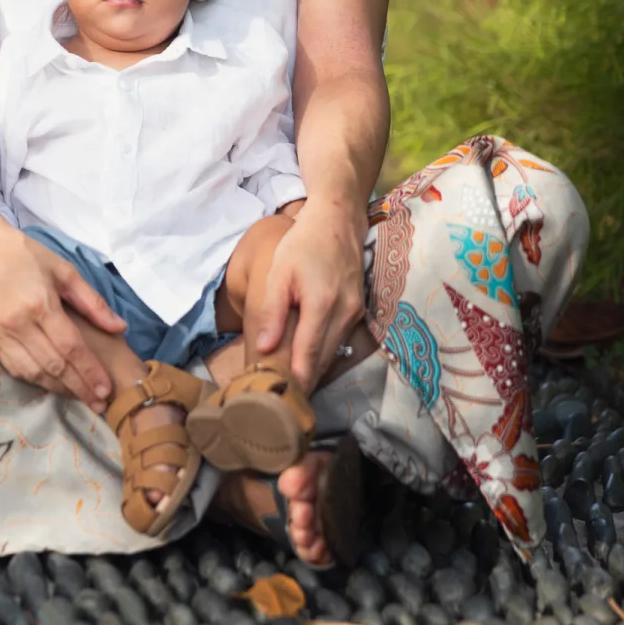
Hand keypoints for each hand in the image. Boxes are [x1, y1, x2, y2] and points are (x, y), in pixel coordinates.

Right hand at [0, 205, 126, 411]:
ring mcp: (0, 334)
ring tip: (80, 397)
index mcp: (40, 304)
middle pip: (54, 365)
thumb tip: (119, 328)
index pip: (71, 347)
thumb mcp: (62, 269)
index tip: (106, 389)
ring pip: (34, 372)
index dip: (90, 371)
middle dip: (79, 387)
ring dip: (59, 388)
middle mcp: (19, 324)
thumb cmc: (22, 253)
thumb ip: (91, 302)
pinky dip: (36, 380)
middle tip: (99, 404)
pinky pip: (15, 368)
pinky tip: (52, 384)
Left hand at [254, 198, 366, 392]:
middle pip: (323, 359)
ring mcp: (355, 313)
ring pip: (333, 352)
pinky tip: (308, 362)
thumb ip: (273, 311)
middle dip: (304, 381)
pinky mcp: (358, 309)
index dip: (296, 379)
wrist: (337, 221)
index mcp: (322, 304)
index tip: (281, 401)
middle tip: (282, 403)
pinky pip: (339, 340)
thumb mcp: (279, 272)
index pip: (308, 354)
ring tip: (292, 389)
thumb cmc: (303, 244)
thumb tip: (265, 347)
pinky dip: (324, 353)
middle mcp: (344, 313)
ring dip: (315, 370)